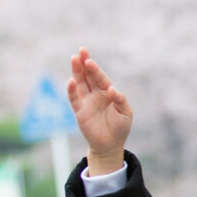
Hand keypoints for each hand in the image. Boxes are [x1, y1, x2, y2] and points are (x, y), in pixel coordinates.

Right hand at [67, 47, 132, 172]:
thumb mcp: (126, 114)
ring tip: (74, 59)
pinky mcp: (80, 112)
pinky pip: (74, 99)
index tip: (90, 61)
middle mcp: (96, 95)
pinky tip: (71, 81)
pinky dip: (72, 90)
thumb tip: (111, 89)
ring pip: (80, 84)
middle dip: (85, 63)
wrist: (110, 145)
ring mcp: (87, 102)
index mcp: (108, 93)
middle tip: (81, 50)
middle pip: (89, 76)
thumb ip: (120, 101)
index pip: (101, 78)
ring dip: (77, 72)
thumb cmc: (120, 128)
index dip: (96, 70)